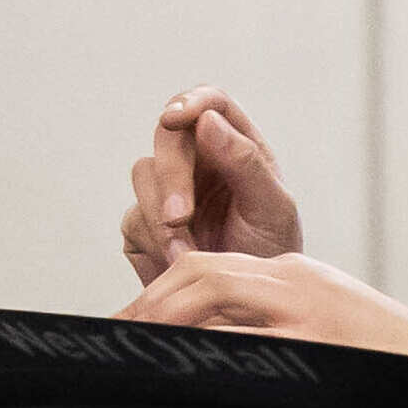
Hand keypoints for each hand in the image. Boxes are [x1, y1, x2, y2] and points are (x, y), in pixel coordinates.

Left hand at [119, 248, 407, 364]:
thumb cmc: (395, 366)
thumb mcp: (332, 329)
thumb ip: (277, 327)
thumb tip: (214, 354)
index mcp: (297, 276)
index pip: (207, 269)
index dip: (155, 295)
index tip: (124, 328)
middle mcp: (298, 284)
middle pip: (198, 274)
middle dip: (145, 307)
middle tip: (111, 343)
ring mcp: (309, 312)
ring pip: (211, 295)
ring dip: (161, 323)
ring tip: (129, 357)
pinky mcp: (319, 343)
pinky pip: (240, 342)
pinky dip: (200, 352)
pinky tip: (178, 372)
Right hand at [120, 89, 306, 281]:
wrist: (248, 306)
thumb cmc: (272, 252)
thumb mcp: (273, 208)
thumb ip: (245, 162)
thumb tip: (209, 120)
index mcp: (236, 148)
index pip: (209, 103)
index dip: (189, 101)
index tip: (176, 117)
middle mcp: (200, 161)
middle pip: (166, 138)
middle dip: (172, 177)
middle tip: (181, 217)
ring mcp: (169, 190)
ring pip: (143, 176)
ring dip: (164, 219)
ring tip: (192, 252)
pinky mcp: (145, 222)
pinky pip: (135, 219)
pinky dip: (155, 243)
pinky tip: (179, 261)